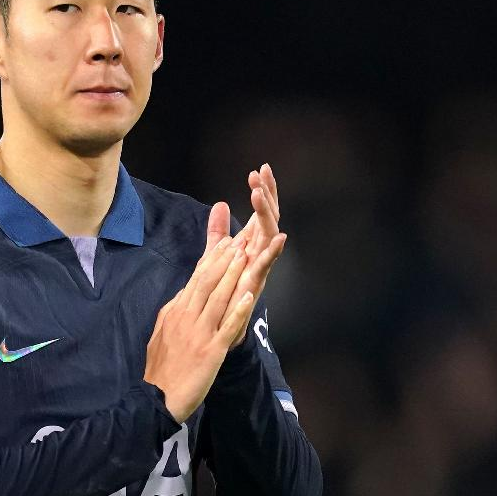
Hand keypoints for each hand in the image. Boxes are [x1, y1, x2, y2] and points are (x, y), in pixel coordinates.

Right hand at [144, 234, 279, 422]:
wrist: (157, 397)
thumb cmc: (160, 368)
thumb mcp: (162, 332)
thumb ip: (174, 312)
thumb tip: (185, 294)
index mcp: (175, 311)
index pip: (196, 279)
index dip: (212, 259)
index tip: (225, 242)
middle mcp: (187, 318)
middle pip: (208, 282)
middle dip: (226, 259)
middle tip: (241, 239)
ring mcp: (199, 333)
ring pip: (218, 298)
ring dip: (233, 275)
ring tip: (246, 256)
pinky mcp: (211, 351)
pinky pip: (227, 327)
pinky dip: (238, 310)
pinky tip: (249, 295)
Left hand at [205, 162, 286, 343]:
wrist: (215, 327)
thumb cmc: (219, 291)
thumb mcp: (215, 253)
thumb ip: (219, 231)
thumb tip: (222, 204)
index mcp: (252, 243)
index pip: (261, 211)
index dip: (263, 190)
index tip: (260, 168)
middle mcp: (259, 252)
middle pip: (269, 218)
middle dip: (268, 195)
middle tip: (262, 173)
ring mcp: (259, 267)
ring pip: (269, 235)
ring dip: (267, 214)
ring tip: (259, 194)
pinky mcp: (254, 284)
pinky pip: (267, 266)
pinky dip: (274, 252)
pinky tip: (281, 236)